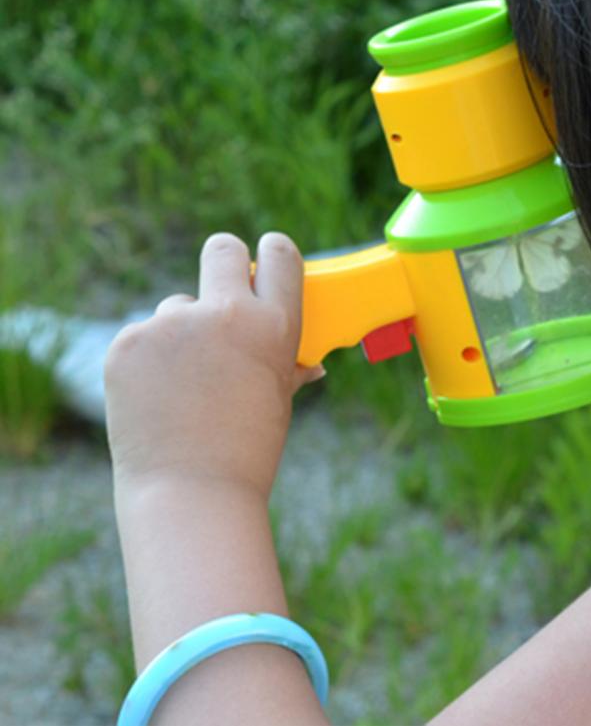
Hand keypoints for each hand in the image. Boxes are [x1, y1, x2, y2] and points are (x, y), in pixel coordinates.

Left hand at [105, 232, 323, 500]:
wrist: (190, 494)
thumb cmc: (248, 451)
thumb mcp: (278, 398)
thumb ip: (287, 363)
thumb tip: (310, 362)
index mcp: (274, 324)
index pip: (279, 253)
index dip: (273, 253)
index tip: (266, 259)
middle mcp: (224, 313)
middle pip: (221, 248)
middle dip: (224, 261)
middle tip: (221, 294)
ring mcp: (171, 324)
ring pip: (177, 305)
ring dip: (182, 332)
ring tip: (185, 387)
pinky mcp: (128, 342)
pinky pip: (143, 336)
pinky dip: (149, 361)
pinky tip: (157, 398)